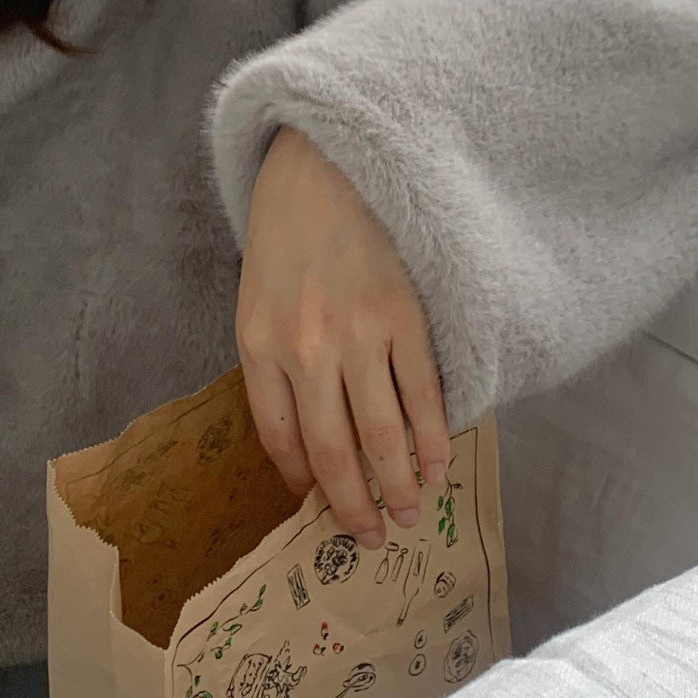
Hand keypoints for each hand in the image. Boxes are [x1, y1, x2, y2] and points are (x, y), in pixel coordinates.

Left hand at [238, 126, 449, 549]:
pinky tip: (439, 466)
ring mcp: (359, 334)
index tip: (321, 505)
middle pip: (334, 452)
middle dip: (354, 505)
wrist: (330, 160)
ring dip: (400, 486)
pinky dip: (434, 439)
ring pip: (383, 435)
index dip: (304, 481)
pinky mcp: (407, 317)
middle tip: (370, 538)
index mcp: (258, 344)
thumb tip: (307, 431)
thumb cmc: (290, 230)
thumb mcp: (257, 295)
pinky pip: (424, 396)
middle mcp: (305, 349)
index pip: (280, 437)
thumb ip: (275, 359)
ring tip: (410, 516)